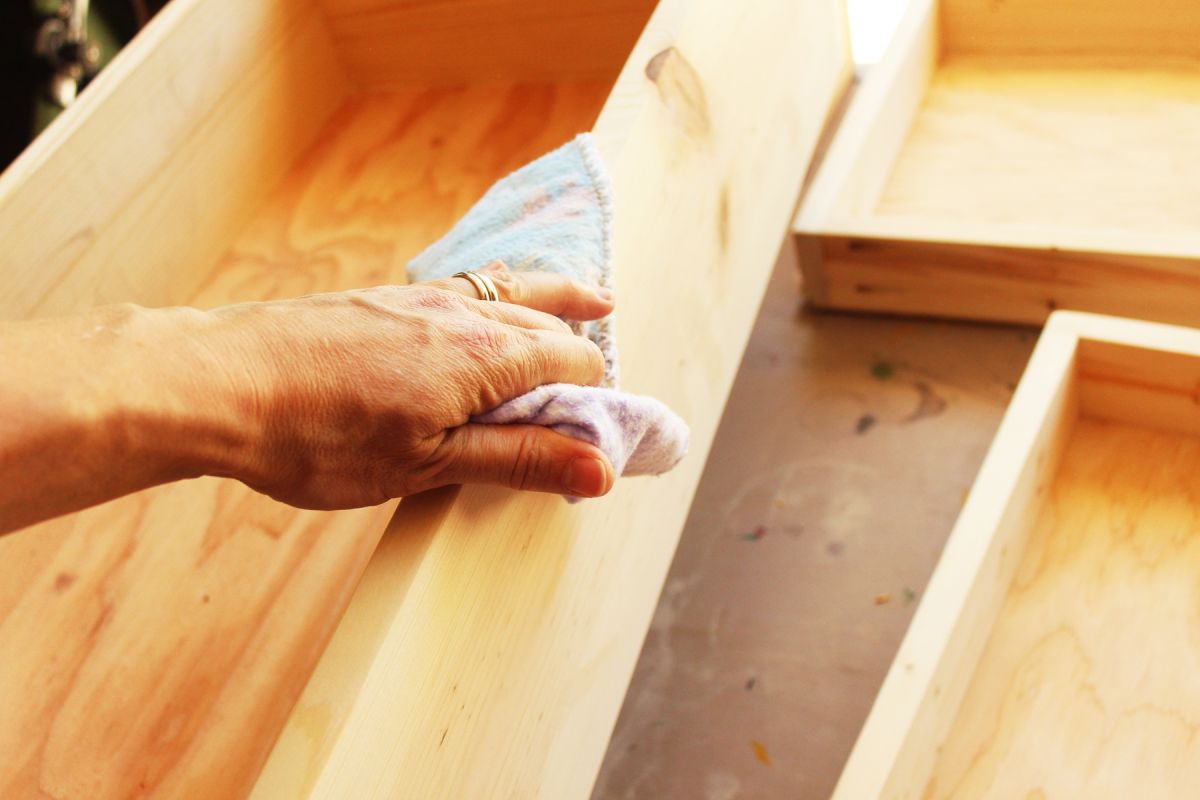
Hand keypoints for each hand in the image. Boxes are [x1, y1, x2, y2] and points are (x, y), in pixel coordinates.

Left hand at [194, 263, 616, 506]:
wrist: (218, 383)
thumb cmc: (317, 436)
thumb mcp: (427, 464)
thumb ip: (518, 458)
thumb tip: (601, 467)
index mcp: (484, 356)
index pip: (574, 363)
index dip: (597, 400)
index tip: (599, 436)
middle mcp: (461, 313)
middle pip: (549, 325)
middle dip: (581, 355)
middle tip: (596, 392)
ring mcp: (420, 298)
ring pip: (510, 295)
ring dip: (553, 307)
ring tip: (591, 303)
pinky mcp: (385, 299)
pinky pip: (466, 288)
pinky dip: (501, 296)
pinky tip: (495, 298)